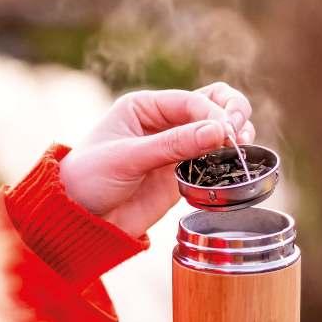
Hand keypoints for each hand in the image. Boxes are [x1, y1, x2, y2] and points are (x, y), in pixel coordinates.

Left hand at [59, 82, 253, 236]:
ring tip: (241, 148)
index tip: (227, 132)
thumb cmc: (89, 179)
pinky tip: (234, 165)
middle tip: (239, 134)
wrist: (80, 221)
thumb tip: (219, 131)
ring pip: (217, 131)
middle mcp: (162, 122)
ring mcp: (175, 148)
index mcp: (144, 107)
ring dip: (235, 134)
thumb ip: (173, 145)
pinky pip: (212, 161)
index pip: (190, 100)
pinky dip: (227, 160)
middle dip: (231, 114)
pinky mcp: (181, 174)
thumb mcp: (128, 158)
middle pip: (211, 105)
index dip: (213, 113)